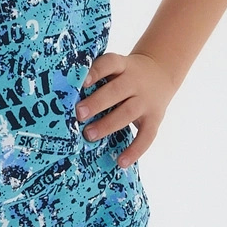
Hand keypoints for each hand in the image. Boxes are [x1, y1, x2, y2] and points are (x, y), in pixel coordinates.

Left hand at [75, 52, 176, 168]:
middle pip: (117, 90)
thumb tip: (66, 99)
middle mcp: (135, 81)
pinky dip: (135, 150)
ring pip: (128, 112)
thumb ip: (98, 78)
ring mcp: (146, 101)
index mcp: (122, 66)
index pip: (109, 64)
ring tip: (89, 135)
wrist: (161, 72)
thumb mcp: (116, 69)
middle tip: (78, 114)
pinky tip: (121, 162)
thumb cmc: (125, 75)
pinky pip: (146, 136)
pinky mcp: (155, 118)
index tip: (81, 82)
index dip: (96, 72)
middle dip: (97, 102)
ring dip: (108, 125)